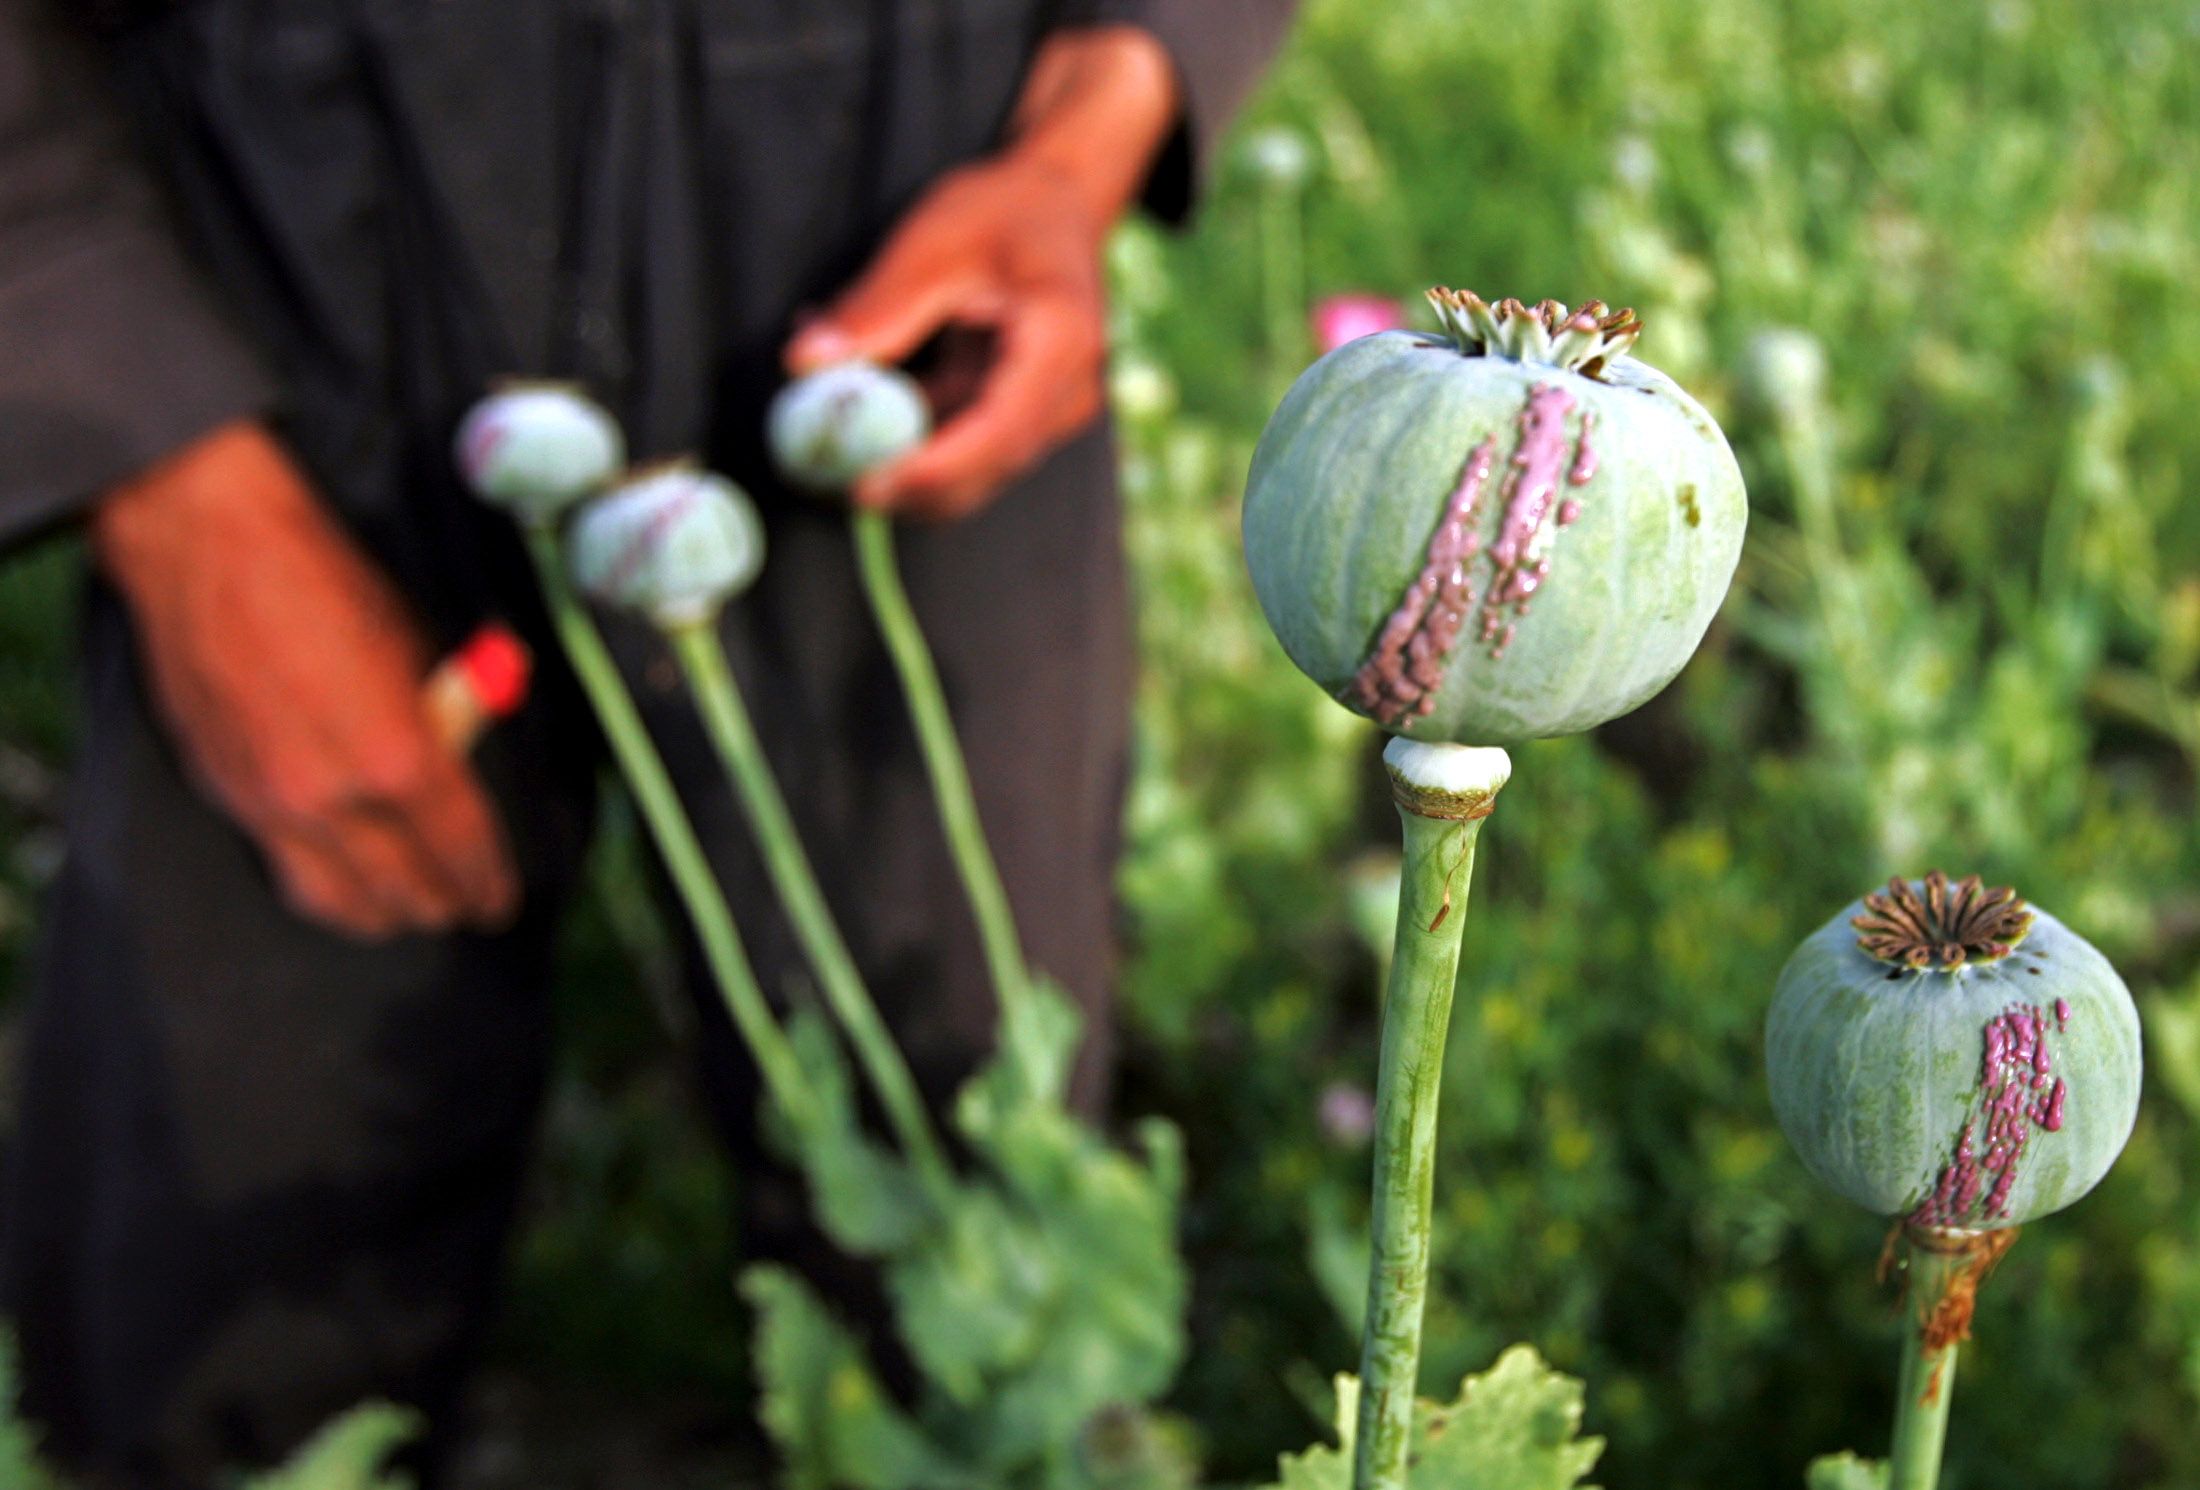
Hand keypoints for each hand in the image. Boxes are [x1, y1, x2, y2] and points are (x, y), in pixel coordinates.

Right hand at [94, 421, 518, 938]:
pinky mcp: (226, 794)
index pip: (462, 847)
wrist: (205, 543)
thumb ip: (443, 715)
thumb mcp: (414, 645)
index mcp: (397, 756)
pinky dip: (327, 890)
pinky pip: (287, 871)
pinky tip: (346, 887)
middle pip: (405, 889)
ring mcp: (271, 804)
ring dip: (387, 913)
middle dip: (446, 904)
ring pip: (340, 900)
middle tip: (469, 906)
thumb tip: (463, 750)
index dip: (489, 881)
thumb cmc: (320, 578)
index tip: (502, 900)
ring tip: (413, 911)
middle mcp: (333, 797)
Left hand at [786, 26, 1178, 520]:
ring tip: (828, 426)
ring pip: (970, 473)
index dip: (933, 468)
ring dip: (898, 460)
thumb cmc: (1001, 211)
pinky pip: (961, 449)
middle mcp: (1068, 393)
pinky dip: (908, 439)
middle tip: (824, 474)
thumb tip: (803, 361)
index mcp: (1061, 341)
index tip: (865, 481)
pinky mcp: (1023, 418)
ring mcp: (1050, 413)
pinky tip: (859, 403)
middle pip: (985, 469)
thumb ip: (875, 308)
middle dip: (905, 483)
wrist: (1055, 204)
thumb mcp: (933, 244)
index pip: (1001, 431)